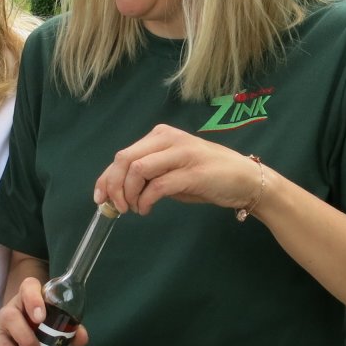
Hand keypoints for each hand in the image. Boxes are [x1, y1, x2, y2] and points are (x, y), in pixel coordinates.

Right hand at [0, 276, 88, 345]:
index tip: (41, 317)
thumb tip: (81, 339)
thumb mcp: (58, 322)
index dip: (33, 300)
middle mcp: (8, 313)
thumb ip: (71, 329)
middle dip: (25, 338)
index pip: (27, 288)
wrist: (22, 330)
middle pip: (9, 318)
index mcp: (26, 298)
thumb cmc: (44, 324)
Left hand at [94, 124, 262, 215]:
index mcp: (161, 135)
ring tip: (135, 209)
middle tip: (117, 207)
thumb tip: (119, 190)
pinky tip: (147, 209)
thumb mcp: (173, 169)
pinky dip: (146, 200)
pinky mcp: (193, 172)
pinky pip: (158, 186)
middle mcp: (169, 139)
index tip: (100, 197)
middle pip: (125, 160)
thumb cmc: (208, 176)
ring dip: (129, 194)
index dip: (106, 177)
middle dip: (113, 186)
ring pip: (138, 170)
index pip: (123, 155)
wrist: (246, 179)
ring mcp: (182, 154)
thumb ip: (149, 174)